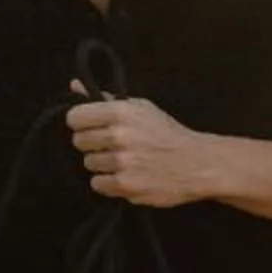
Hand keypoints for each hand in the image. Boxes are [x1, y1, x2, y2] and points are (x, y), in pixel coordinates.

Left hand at [66, 89, 215, 207]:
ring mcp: (122, 162)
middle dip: (92, 144)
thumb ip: (105, 98)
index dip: (81, 123)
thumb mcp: (140, 108)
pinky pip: (98, 184)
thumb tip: (75, 86)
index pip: (75, 117)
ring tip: (123, 161)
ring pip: (89, 163)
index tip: (90, 127)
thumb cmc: (167, 134)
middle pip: (79, 141)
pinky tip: (125, 175)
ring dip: (102, 164)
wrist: (197, 164)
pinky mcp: (126, 186)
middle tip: (111, 146)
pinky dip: (108, 182)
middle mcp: (119, 136)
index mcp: (121, 112)